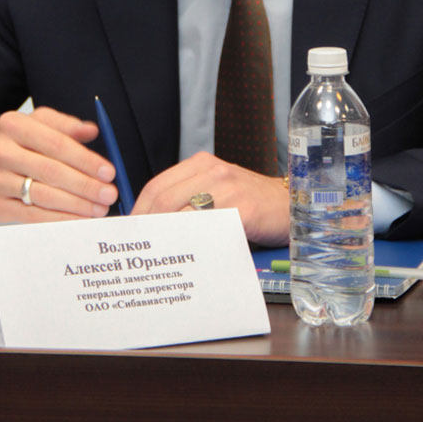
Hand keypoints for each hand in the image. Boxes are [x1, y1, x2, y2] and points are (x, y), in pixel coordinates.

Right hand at [0, 106, 117, 222]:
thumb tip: (92, 130)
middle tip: (108, 194)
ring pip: (43, 195)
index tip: (108, 171)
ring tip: (98, 209)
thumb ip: (65, 125)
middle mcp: (1, 151)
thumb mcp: (36, 124)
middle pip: (52, 171)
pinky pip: (33, 215)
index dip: (86, 160)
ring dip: (76, 205)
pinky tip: (77, 218)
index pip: (57, 143)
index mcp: (14, 125)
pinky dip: (59, 218)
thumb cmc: (13, 144)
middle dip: (85, 185)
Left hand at [131, 151, 288, 246]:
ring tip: (156, 257)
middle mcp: (212, 171)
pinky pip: (208, 228)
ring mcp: (228, 188)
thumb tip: (153, 225)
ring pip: (182, 213)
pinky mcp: (242, 208)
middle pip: (163, 200)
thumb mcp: (219, 191)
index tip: (129, 233)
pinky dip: (193, 243)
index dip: (138, 212)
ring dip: (165, 238)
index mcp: (201, 164)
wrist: (293, 205)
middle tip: (138, 251)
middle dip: (146, 228)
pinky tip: (187, 257)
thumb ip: (190, 199)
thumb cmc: (253, 204)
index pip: (156, 186)